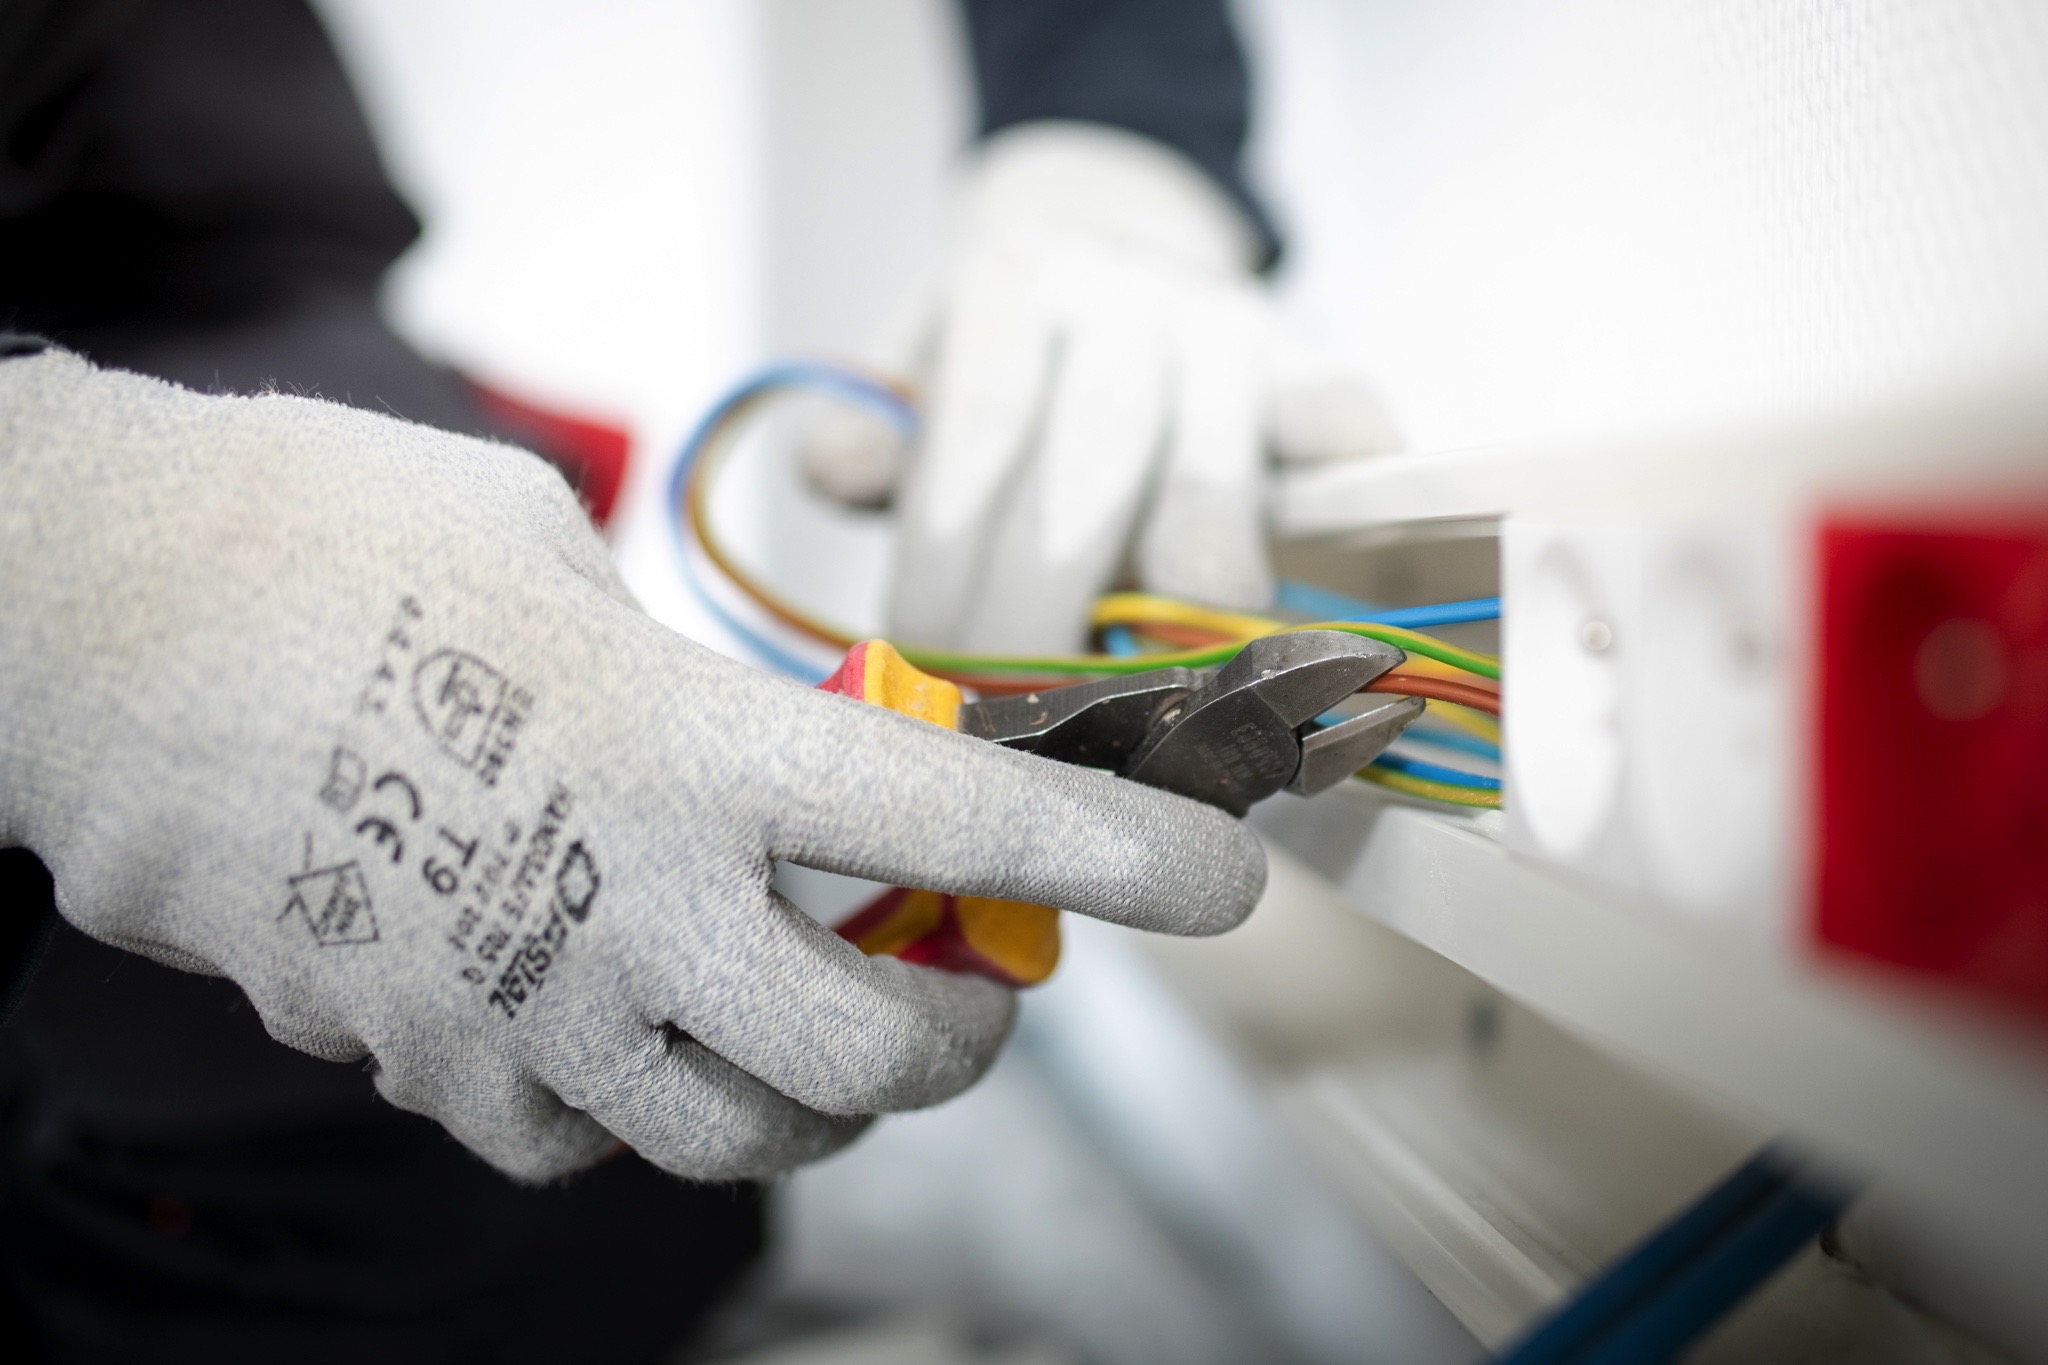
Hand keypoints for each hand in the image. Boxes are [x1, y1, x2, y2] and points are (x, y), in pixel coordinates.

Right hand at [0, 351, 1264, 1181]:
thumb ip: (694, 682)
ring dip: (819, 1086)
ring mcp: (518, 1008)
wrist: (93, 630)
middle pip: (871, 1051)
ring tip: (820, 1012)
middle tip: (968, 984)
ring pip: (744, 1129)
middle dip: (958, 1035)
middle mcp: (625, 900)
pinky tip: (626, 1018)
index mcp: (683, 740)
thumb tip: (775, 757)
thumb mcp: (561, 565)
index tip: (1221, 884)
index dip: (1114, 857)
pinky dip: (643, 1099)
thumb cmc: (335, 542)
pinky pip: (586, 1139)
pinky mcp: (421, 1066)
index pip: (957, 814)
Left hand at [802, 122, 1401, 654]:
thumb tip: (842, 472)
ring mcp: (1235, 335)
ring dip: (1169, 624)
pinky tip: (1275, 624)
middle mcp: (1128, 296)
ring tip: (1142, 694)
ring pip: (1208, 504)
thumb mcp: (912, 368)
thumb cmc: (1010, 352)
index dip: (953, 591)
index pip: (972, 456)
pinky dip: (1320, 553)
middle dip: (1044, 626)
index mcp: (1011, 283)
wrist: (1121, 238)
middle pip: (1085, 488)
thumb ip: (868, 430)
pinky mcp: (1327, 378)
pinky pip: (1334, 471)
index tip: (942, 676)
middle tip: (1025, 715)